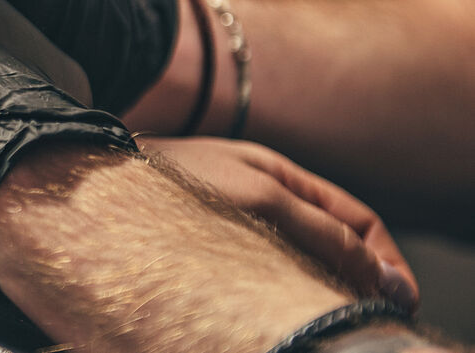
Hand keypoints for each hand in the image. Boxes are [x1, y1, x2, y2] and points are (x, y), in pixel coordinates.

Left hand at [137, 136, 419, 310]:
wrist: (93, 179)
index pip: (356, 217)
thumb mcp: (258, 197)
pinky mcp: (204, 245)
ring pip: (293, 260)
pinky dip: (275, 289)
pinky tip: (269, 308)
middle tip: (363, 314)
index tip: (397, 300)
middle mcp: (260, 198)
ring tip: (318, 312)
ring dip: (313, 286)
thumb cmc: (172, 178)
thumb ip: (318, 228)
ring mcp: (232, 222)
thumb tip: (375, 268)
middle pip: (328, 243)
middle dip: (353, 279)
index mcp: (280, 176)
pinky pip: (257, 269)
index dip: (384, 259)